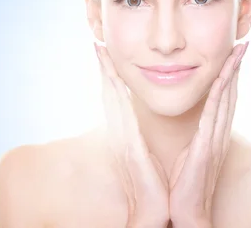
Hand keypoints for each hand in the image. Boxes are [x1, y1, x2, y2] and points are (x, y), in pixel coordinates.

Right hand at [95, 43, 169, 227]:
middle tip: (97, 42)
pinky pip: (121, 113)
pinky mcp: (128, 144)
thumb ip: (138, 137)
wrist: (153, 209)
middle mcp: (119, 130)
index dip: (110, 74)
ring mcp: (121, 136)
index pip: (116, 96)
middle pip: (109, 91)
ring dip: (106, 72)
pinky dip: (114, 93)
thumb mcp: (144, 154)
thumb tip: (137, 125)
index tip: (106, 53)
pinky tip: (112, 78)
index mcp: (125, 131)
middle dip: (103, 67)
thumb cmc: (151, 182)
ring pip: (111, 97)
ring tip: (100, 50)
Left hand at [168, 42, 248, 226]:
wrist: (187, 212)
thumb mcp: (191, 154)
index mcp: (213, 133)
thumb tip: (195, 126)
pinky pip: (215, 113)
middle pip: (231, 92)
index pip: (223, 98)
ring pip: (227, 98)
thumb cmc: (185, 185)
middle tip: (242, 43)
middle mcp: (219, 133)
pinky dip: (222, 92)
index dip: (229, 75)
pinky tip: (225, 76)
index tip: (231, 54)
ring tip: (238, 50)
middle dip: (236, 67)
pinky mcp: (207, 146)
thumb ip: (196, 137)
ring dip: (233, 73)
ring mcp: (216, 138)